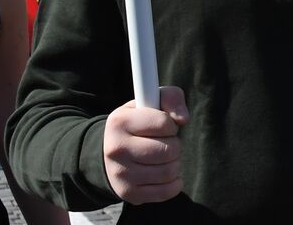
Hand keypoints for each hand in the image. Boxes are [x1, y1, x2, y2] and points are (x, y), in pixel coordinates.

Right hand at [103, 86, 188, 204]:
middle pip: (169, 150)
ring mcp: (121, 174)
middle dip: (174, 144)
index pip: (164, 123)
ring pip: (169, 171)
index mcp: (120, 122)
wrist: (109, 152)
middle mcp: (116, 149)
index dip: (170, 124)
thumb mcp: (150, 101)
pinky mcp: (129, 193)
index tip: (163, 126)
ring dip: (175, 162)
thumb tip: (183, 119)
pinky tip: (165, 173)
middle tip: (165, 142)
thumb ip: (172, 98)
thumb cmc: (138, 122)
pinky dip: (174, 182)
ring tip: (164, 156)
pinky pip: (167, 191)